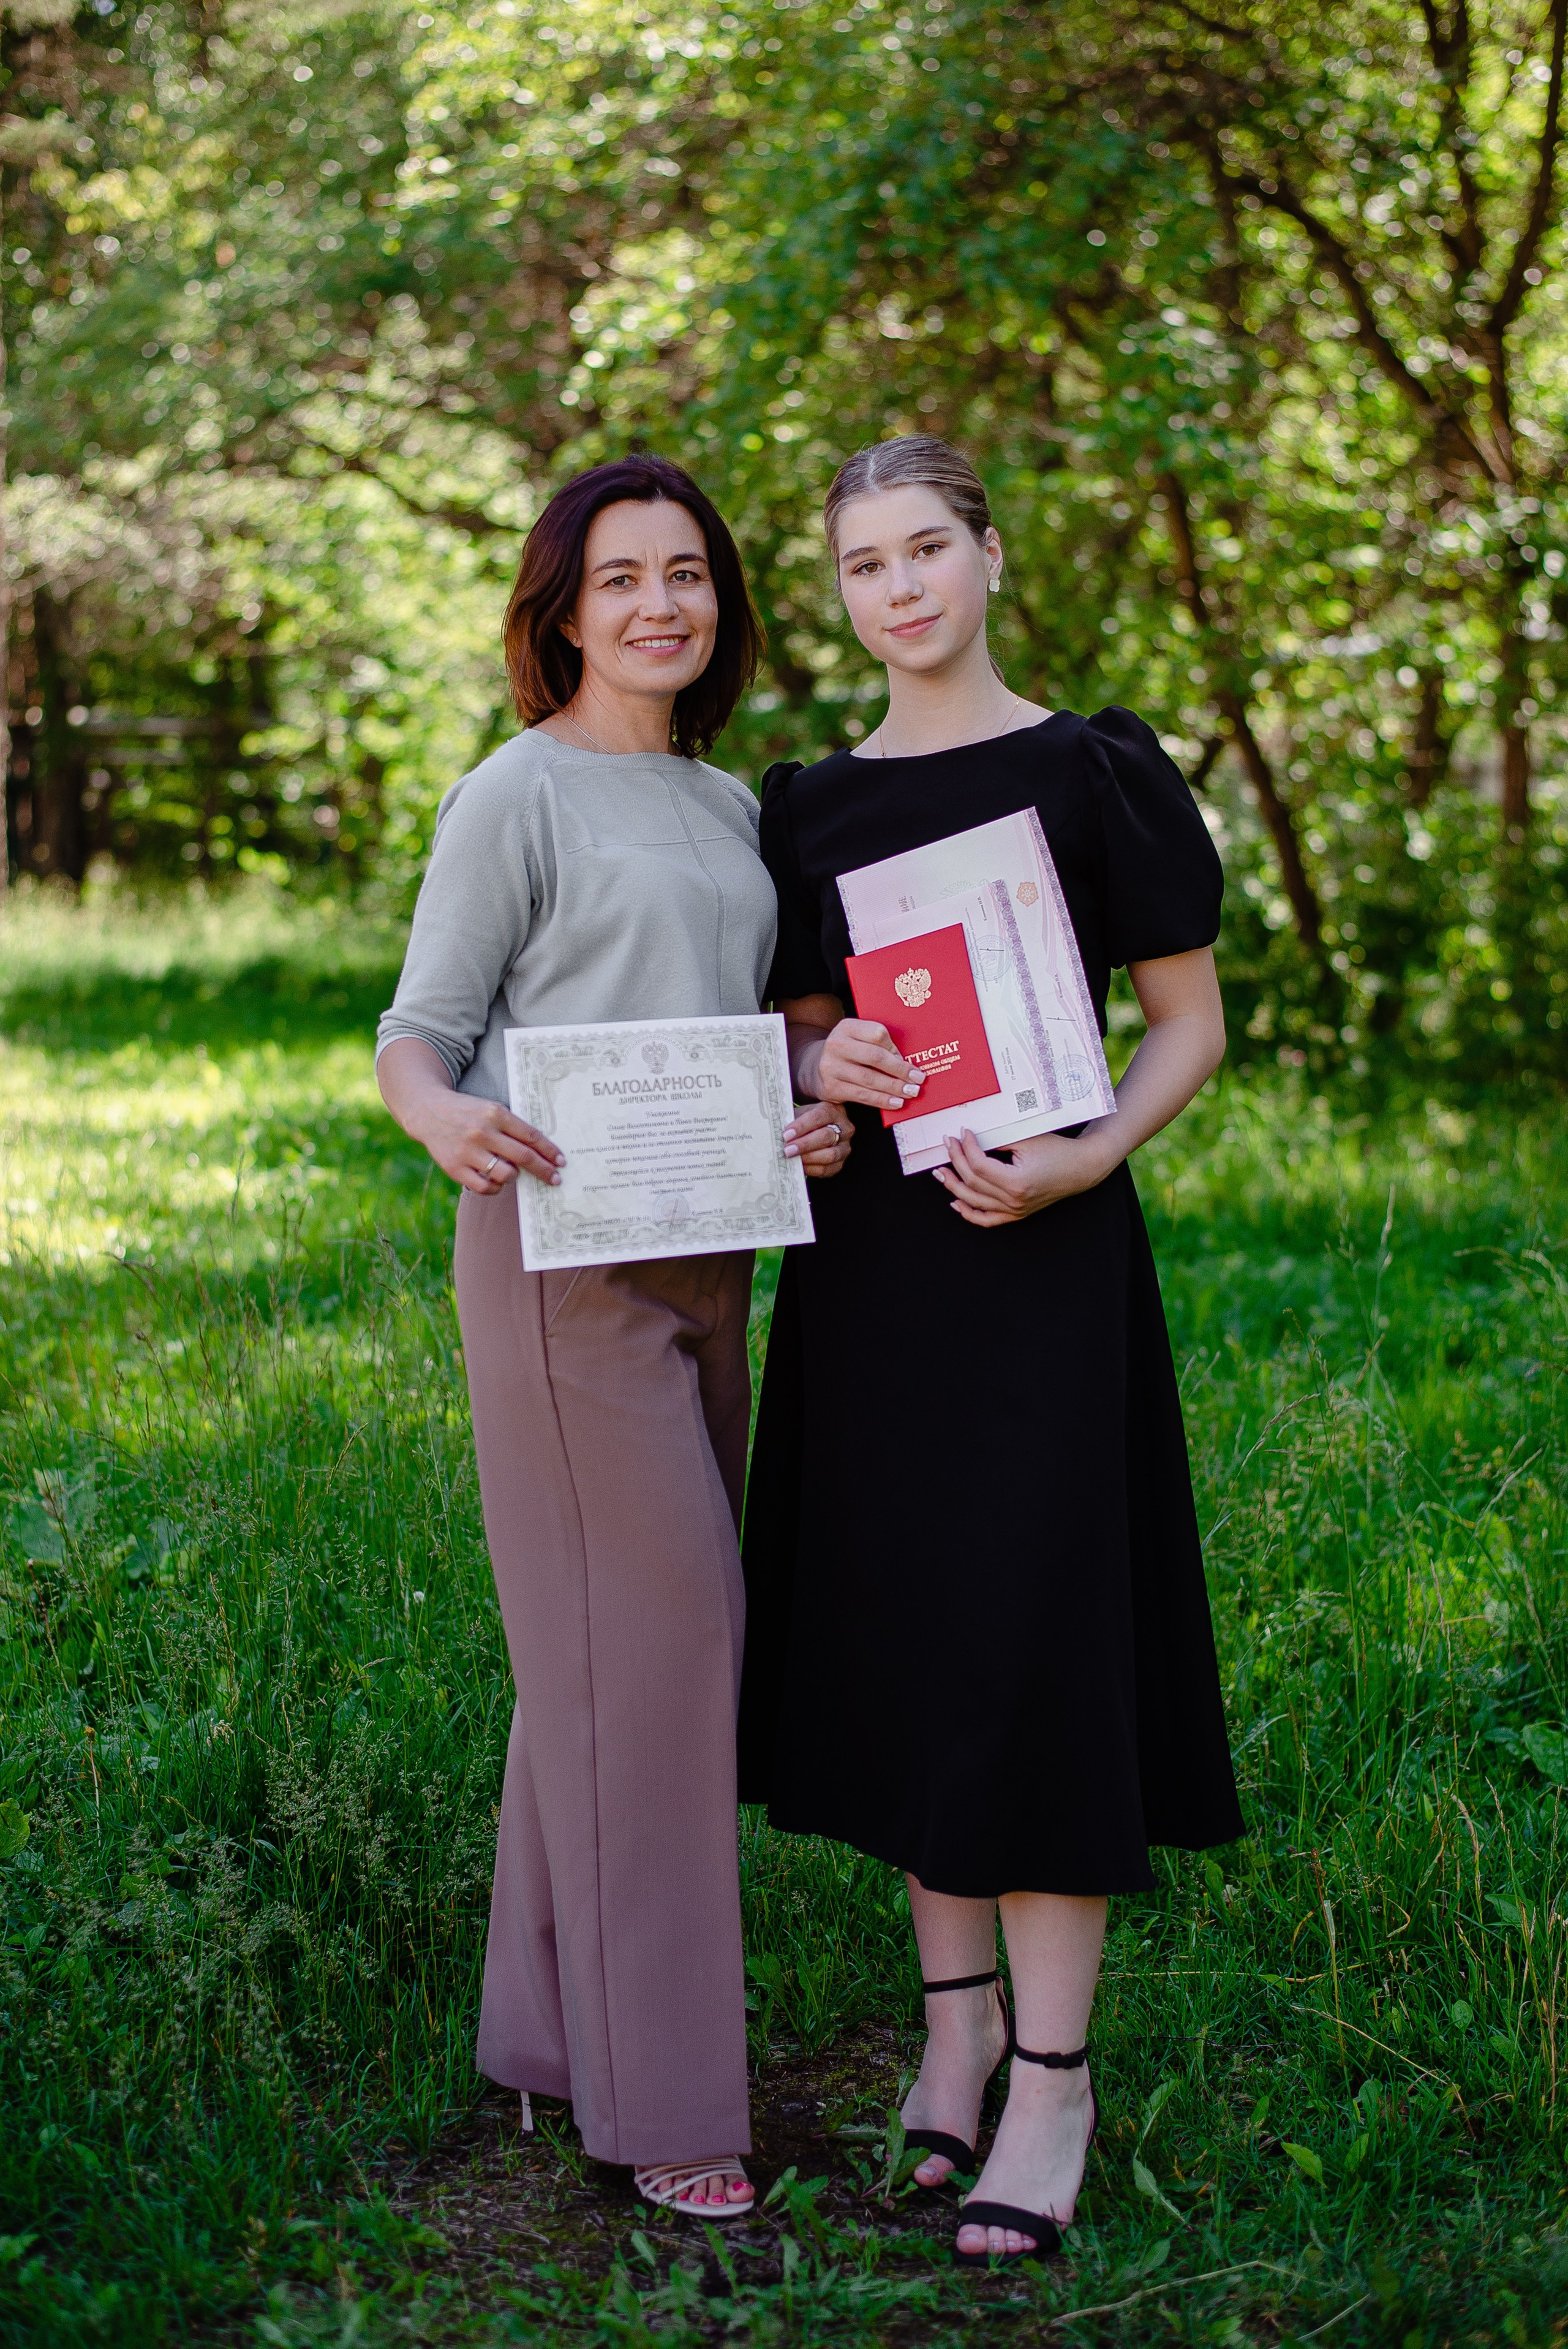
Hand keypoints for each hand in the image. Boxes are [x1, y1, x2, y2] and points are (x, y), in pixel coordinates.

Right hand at [409, 1089, 564, 1194]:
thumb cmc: (468, 1112)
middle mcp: (482, 1132)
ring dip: (516, 1176)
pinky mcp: (455, 1167)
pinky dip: (496, 1187)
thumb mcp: (491, 1109)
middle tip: (555, 1178)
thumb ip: (511, 1128)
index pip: (530, 1136)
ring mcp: (468, 1151)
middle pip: (523, 1157)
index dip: (549, 1151)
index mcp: (495, 1113)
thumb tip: (540, 1152)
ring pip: (506, 1174)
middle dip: (544, 1170)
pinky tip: (496, 1181)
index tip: (561, 1161)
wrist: (428, 1111)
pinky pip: (485, 1187)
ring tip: (513, 1172)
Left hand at [783, 1097, 852, 1178]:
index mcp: (832, 1110)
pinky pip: (828, 1169)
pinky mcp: (840, 1163)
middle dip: (804, 1144)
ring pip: (829, 1155)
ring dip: (808, 1158)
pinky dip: (812, 1169)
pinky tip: (799, 1165)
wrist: (818, 1129)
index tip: (786, 1134)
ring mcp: (844, 1147)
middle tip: (787, 1149)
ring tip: (792, 1158)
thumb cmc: (806, 1121)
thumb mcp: (800, 1114)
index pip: (818, 1117)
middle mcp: (844, 1128)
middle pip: (825, 1137)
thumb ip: (791, 1119)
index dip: (801, 1126)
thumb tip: (774, 1129)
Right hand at [802, 1019, 924, 1112]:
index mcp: (847, 1027)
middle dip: (900, 1070)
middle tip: (918, 1079)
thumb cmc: (848, 1052)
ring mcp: (831, 1067)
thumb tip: (907, 1064)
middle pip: (875, 1057)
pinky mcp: (831, 1088)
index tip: (909, 1060)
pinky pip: (862, 1095)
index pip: (877, 1034)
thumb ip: (878, 1045)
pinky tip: (895, 1102)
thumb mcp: (858, 1039)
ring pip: (870, 1079)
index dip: (896, 1049)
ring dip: (894, 1087)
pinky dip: (881, 1100)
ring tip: (910, 1092)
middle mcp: (836, 1045)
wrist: (814, 1067)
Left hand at [933, 1126, 1111, 1226]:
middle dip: (956, 1162)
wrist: (1080, 1168)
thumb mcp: (1026, 1140)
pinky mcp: (1017, 1214)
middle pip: (973, 1183)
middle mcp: (1014, 1201)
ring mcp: (1015, 1210)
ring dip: (954, 1187)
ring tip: (941, 1173)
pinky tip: (956, 1202)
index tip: (962, 1133)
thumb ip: (997, 1141)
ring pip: (975, 1203)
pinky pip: (987, 1219)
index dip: (966, 1148)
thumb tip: (971, 1139)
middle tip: (947, 1145)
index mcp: (1017, 1182)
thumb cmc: (1058, 1151)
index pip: (979, 1167)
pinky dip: (970, 1213)